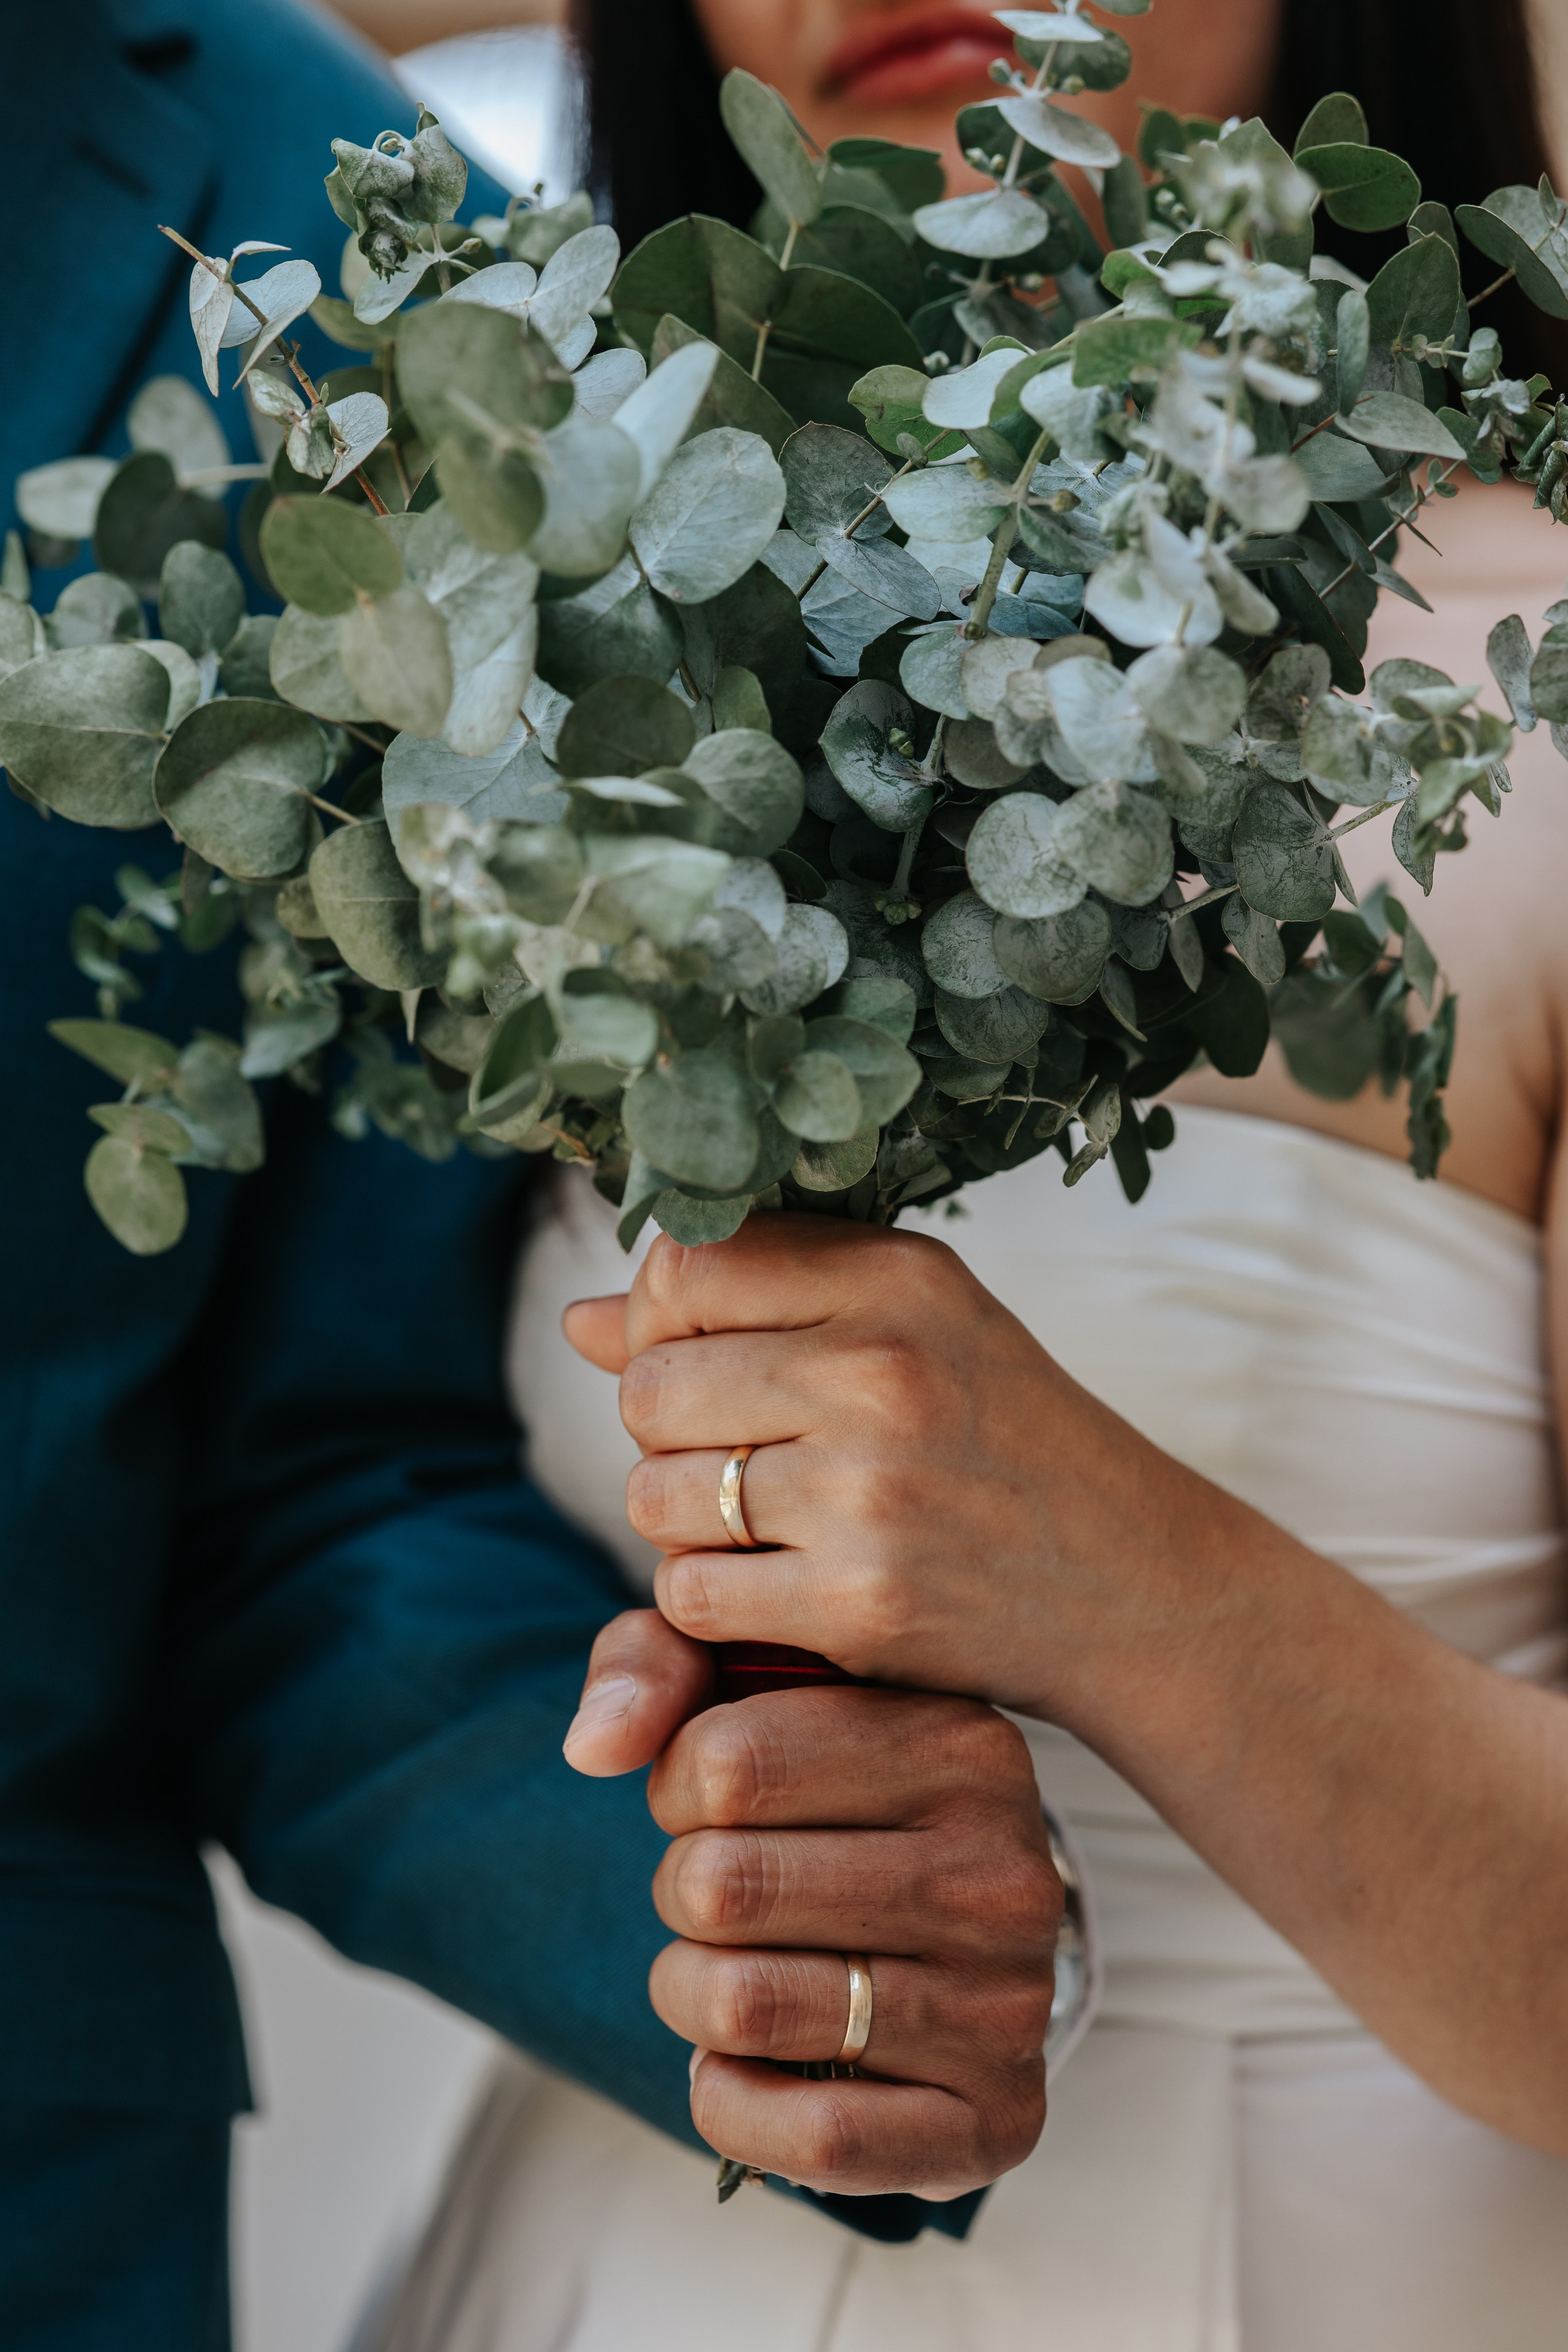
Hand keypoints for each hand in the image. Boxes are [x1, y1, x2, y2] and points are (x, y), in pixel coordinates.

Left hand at [563, 1212, 1227, 1726]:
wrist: (1135, 1583)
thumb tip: (579, 1318)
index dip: (665, 1323)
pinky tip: (782, 1588)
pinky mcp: (860, 1604)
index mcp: (896, 1275)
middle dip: (667, 1434)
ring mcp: (869, 1491)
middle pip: (649, 1386)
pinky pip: (689, 1595)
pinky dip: (713, 1602)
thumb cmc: (1005, 1439)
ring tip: (765, 1524)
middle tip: (740, 1459)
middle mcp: (880, 1369)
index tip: (714, 1362)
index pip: (684, 1267)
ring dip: (683, 1523)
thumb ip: (756, 1302)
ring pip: (653, 1496)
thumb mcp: (913, 1326)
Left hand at [563, 1608, 1059, 2198]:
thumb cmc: (827, 1795)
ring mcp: (1011, 2001)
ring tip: (727, 1968)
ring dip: (690, 1994)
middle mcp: (1005, 1870)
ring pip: (745, 2006)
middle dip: (682, 1894)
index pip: (725, 1761)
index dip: (677, 1788)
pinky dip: (732, 2106)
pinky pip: (817, 2137)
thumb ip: (657, 1663)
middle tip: (722, 1893)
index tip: (715, 1798)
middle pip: (720, 1886)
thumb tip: (594, 1746)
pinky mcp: (996, 2118)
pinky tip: (741, 2067)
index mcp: (961, 1742)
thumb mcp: (744, 1685)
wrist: (952, 1932)